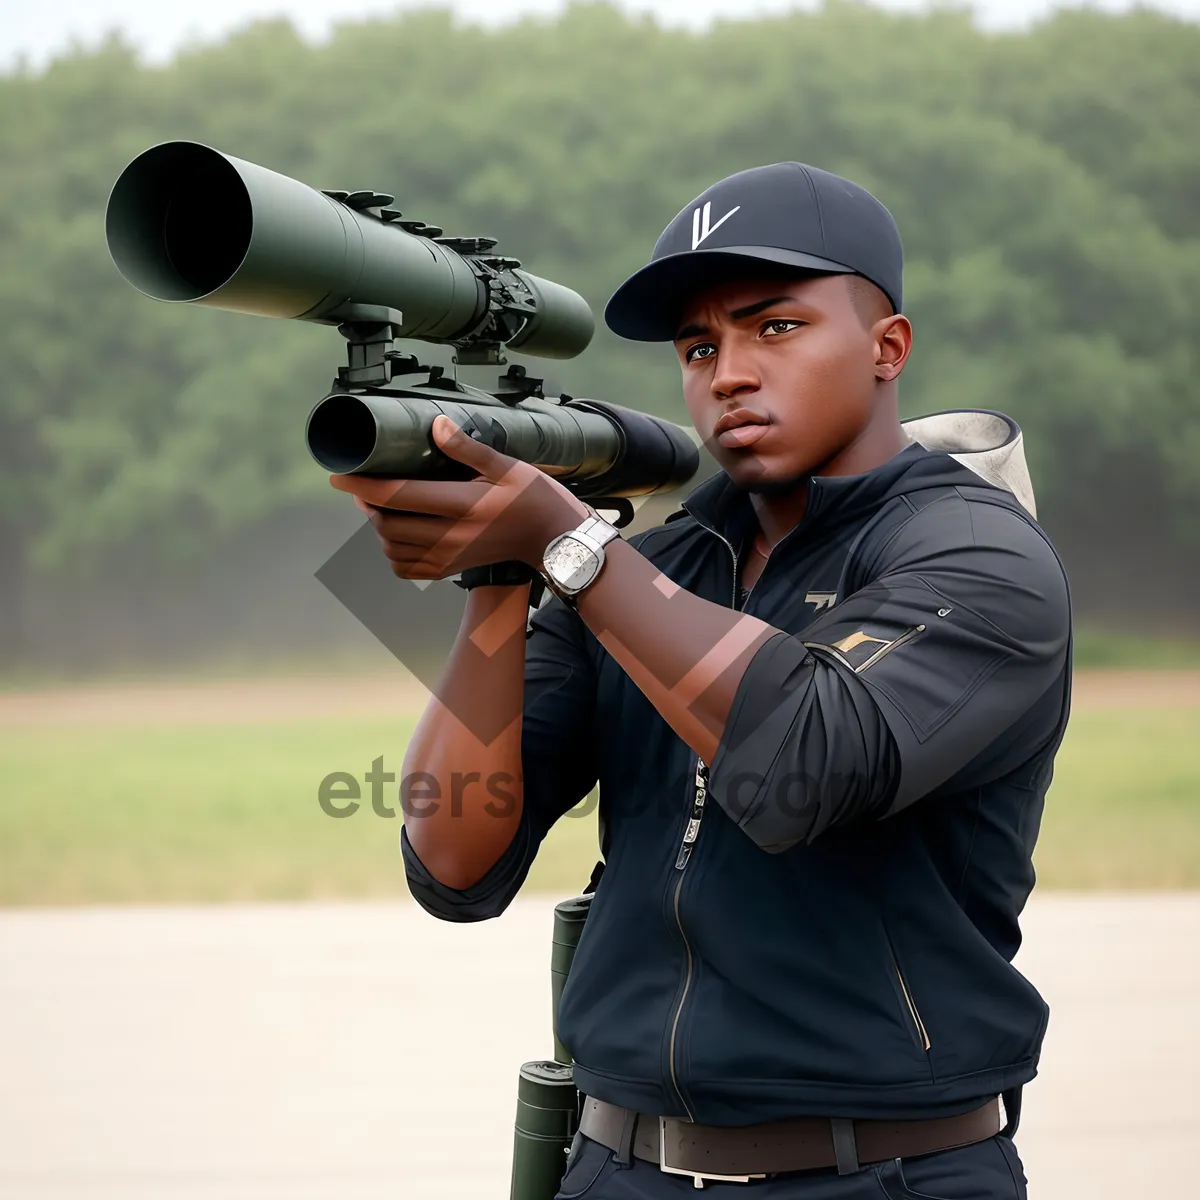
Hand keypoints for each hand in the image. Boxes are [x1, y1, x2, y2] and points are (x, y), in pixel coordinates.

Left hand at [330, 415, 591, 579]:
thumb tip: (435, 426)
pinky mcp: (452, 569)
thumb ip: (467, 448)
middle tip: (362, 486)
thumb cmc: (534, 498)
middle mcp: (452, 535)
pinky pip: (407, 569)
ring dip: (378, 528)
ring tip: (379, 507)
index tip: (340, 475)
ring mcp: (451, 556)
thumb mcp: (506, 465)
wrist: (554, 540)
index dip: (362, 485)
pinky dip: (393, 553)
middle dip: (367, 505)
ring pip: (393, 549)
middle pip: (388, 526)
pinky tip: (398, 534)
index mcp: (463, 504)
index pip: (398, 495)